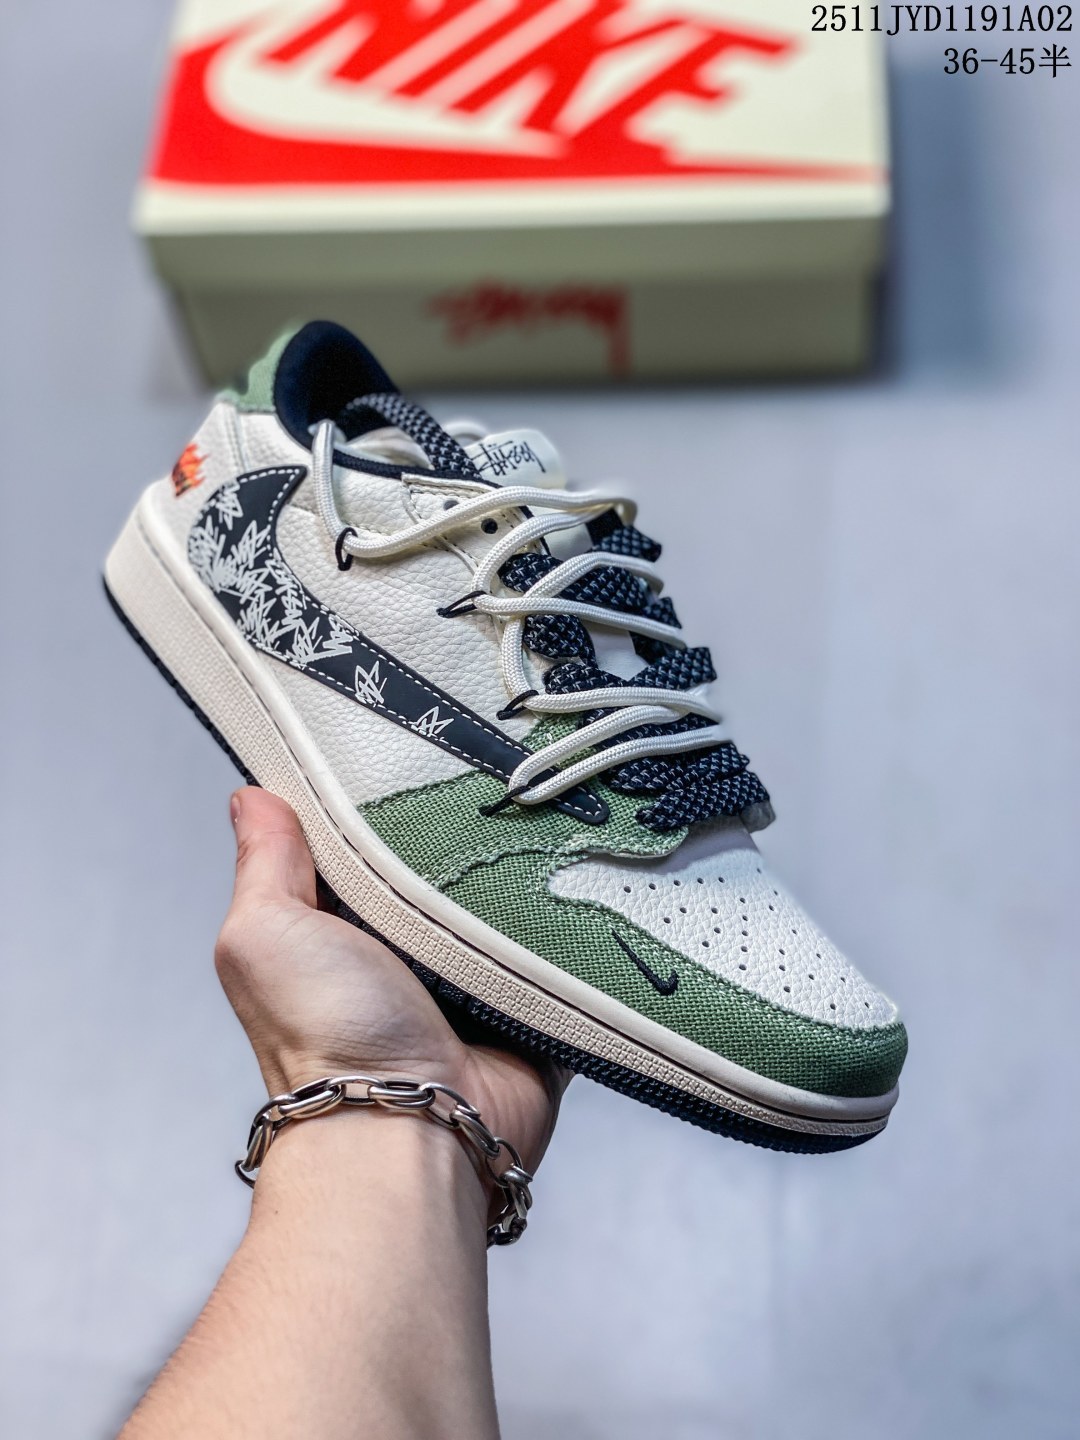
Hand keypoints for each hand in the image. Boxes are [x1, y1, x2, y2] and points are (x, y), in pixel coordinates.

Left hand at [215, 787, 568, 1182]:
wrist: (412, 1133)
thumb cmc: (329, 1043)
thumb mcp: (267, 933)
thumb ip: (264, 864)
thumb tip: (253, 797)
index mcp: (341, 933)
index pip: (364, 848)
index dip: (382, 803)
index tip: (411, 751)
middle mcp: (406, 958)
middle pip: (444, 872)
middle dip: (467, 836)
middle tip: (493, 781)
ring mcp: (473, 987)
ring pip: (509, 909)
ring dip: (525, 882)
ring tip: (547, 824)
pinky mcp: (531, 1011)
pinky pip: (563, 958)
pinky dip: (573, 933)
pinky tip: (582, 887)